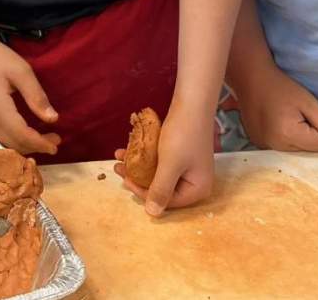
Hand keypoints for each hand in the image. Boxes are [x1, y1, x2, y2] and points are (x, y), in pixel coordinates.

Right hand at [0, 36, 60, 155]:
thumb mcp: (21, 71)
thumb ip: (36, 97)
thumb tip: (53, 119)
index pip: (22, 136)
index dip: (41, 144)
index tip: (56, 144)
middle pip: (12, 145)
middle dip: (35, 147)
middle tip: (54, 140)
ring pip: (1, 144)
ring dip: (22, 146)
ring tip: (41, 139)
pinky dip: (10, 141)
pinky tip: (21, 134)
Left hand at [112, 98, 213, 215]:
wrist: (192, 102)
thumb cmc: (183, 135)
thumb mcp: (169, 165)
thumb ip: (160, 190)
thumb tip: (152, 214)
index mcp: (198, 189)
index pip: (168, 201)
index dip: (144, 193)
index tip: (126, 181)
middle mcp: (196, 182)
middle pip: (163, 188)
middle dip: (138, 178)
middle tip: (118, 168)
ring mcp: (189, 167)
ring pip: (159, 174)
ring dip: (138, 166)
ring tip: (120, 158)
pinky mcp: (182, 155)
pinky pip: (162, 162)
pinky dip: (146, 157)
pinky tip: (130, 148)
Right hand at [233, 68, 317, 152]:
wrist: (252, 79)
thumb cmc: (282, 88)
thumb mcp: (309, 102)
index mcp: (289, 135)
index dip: (317, 128)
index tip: (305, 113)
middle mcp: (275, 146)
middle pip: (306, 150)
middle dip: (307, 135)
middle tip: (295, 114)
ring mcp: (264, 146)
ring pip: (294, 150)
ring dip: (295, 137)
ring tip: (284, 117)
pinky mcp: (257, 144)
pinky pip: (280, 147)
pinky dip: (282, 137)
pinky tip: (275, 121)